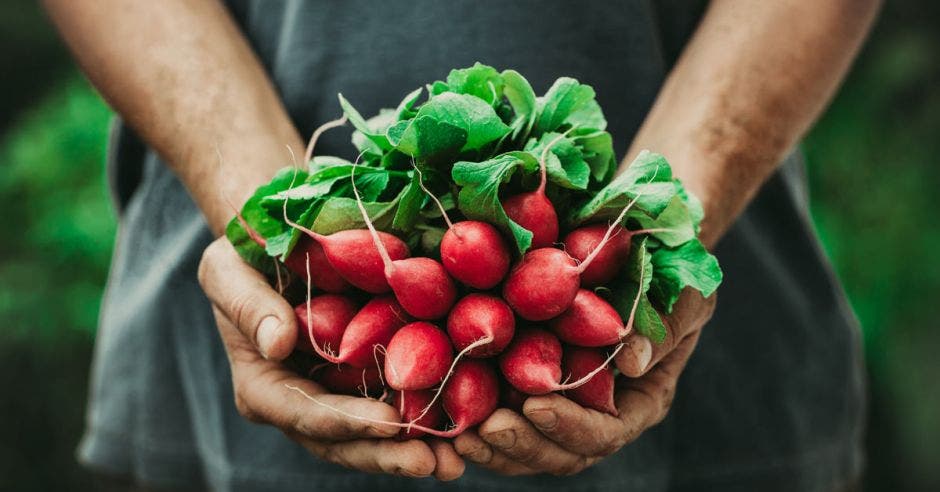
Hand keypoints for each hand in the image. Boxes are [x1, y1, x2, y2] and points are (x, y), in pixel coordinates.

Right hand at [198, 238, 464, 479]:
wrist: (278, 241)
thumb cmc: (243, 254)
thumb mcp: (228, 269)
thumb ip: (248, 306)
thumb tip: (277, 343)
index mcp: (263, 384)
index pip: (304, 413)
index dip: (346, 422)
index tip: (390, 423)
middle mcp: (300, 402)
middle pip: (343, 441)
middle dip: (387, 454)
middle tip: (433, 463)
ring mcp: (337, 395)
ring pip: (373, 436)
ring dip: (414, 449)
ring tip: (457, 461)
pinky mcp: (368, 379)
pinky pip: (397, 404)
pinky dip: (429, 418)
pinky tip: (465, 426)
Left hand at [454, 291, 714, 475]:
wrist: (640, 251)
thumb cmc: (671, 270)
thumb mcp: (684, 293)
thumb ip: (664, 326)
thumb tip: (632, 363)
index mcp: (639, 399)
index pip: (605, 432)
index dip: (571, 427)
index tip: (536, 405)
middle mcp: (599, 411)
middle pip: (559, 452)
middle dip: (522, 444)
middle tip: (486, 428)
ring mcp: (562, 402)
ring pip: (526, 444)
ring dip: (492, 444)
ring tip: (459, 434)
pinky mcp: (525, 382)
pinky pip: (500, 411)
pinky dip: (474, 414)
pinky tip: (443, 408)